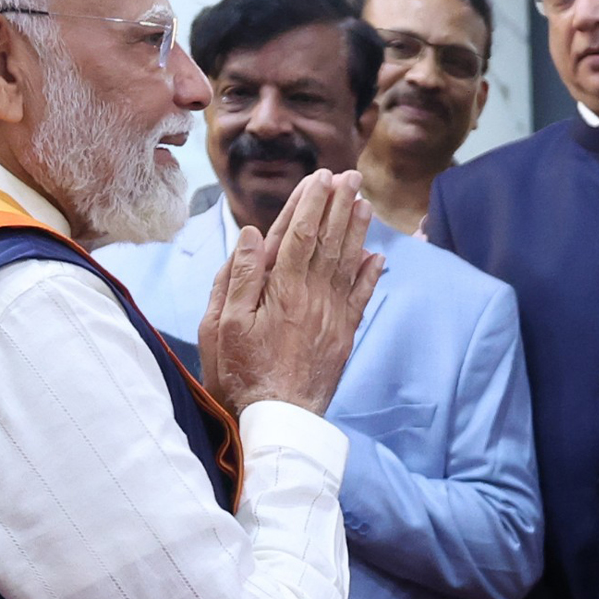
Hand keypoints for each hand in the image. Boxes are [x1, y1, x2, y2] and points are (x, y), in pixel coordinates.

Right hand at [198, 171, 383, 415]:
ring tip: (364, 203)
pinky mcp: (342, 337)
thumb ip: (237, 277)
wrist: (277, 421)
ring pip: (348, 264)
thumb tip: (251, 235)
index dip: (311, 204)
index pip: (298, 234)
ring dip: (356, 231)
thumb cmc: (240, 374)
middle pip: (328, 242)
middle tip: (351, 176)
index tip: (321, 178)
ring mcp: (331, 317)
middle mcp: (312, 297)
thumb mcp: (221, 325)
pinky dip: (370, 275)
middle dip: (339, 205)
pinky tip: (377, 256)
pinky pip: (361, 299)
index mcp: (281, 290)